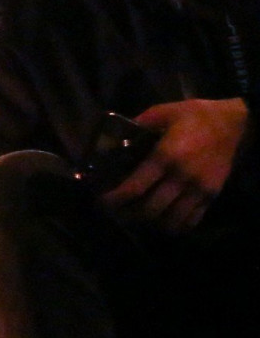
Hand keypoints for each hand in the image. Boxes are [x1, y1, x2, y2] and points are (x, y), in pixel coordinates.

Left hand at [105, 98, 248, 232]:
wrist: (236, 123)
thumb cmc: (197, 116)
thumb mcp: (165, 111)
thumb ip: (140, 123)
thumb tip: (116, 135)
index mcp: (165, 156)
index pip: (134, 188)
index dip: (114, 200)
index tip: (101, 202)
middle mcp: (181, 177)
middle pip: (150, 210)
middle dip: (128, 215)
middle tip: (116, 212)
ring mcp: (199, 189)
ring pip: (170, 220)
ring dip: (151, 223)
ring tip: (138, 217)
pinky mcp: (212, 195)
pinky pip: (192, 220)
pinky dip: (175, 225)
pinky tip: (164, 220)